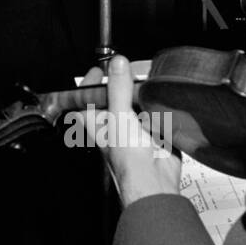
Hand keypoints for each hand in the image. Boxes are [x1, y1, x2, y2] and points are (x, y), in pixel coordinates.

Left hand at [80, 55, 180, 205]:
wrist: (154, 180)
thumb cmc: (127, 158)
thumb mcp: (119, 115)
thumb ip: (118, 88)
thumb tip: (117, 64)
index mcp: (97, 122)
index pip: (85, 100)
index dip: (89, 84)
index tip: (98, 70)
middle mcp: (113, 126)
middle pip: (112, 99)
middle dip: (120, 86)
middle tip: (127, 72)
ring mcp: (133, 130)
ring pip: (134, 106)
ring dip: (140, 97)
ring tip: (145, 84)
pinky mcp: (153, 134)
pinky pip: (154, 115)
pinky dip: (157, 109)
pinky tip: (160, 103)